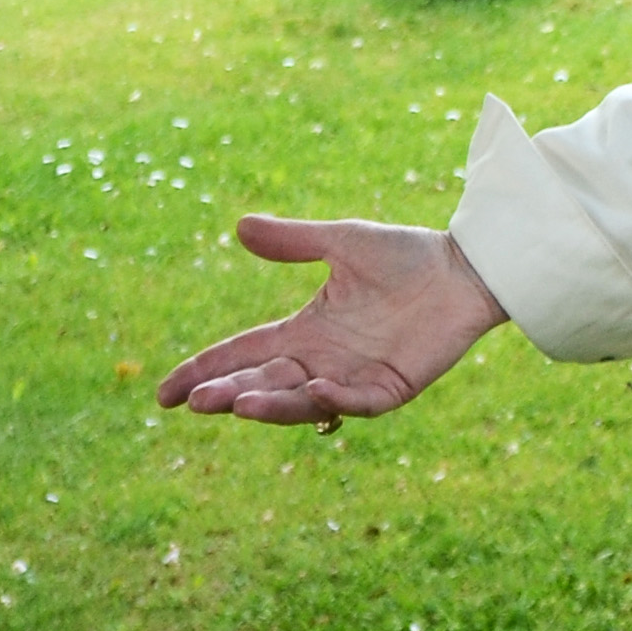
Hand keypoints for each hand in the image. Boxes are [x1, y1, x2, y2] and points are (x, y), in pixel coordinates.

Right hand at [157, 215, 509, 426]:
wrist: (466, 267)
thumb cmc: (406, 254)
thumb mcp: (343, 241)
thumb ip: (294, 240)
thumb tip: (239, 225)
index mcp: (305, 330)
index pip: (243, 354)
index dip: (205, 371)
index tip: (164, 392)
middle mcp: (322, 360)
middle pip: (264, 383)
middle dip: (229, 393)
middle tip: (195, 402)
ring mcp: (355, 377)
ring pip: (302, 400)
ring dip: (270, 405)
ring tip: (238, 404)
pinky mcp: (391, 387)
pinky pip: (357, 402)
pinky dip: (334, 399)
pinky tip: (316, 390)